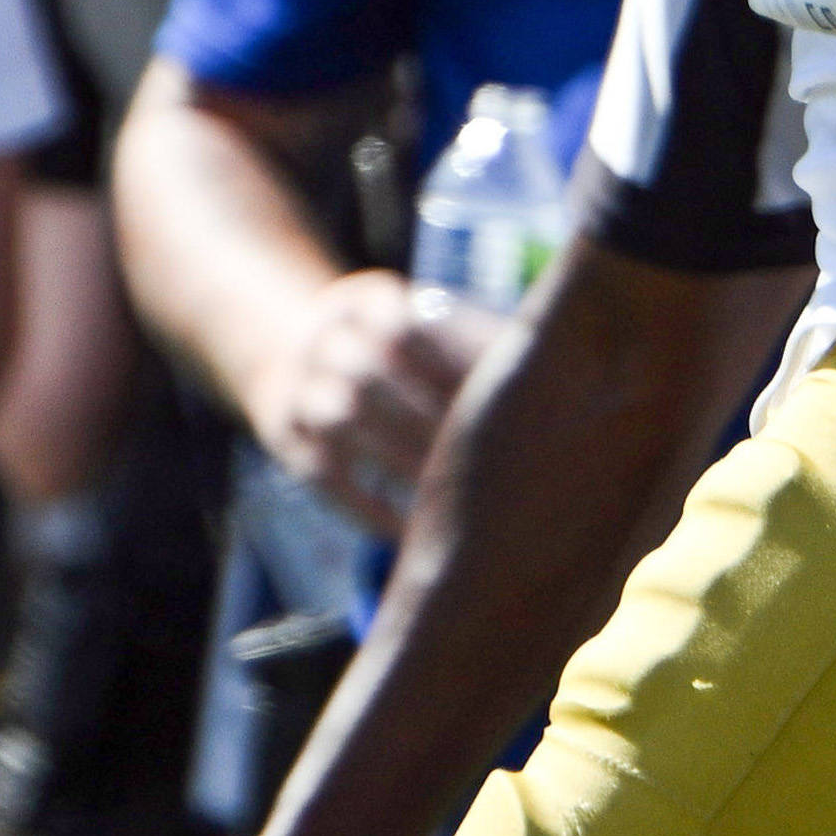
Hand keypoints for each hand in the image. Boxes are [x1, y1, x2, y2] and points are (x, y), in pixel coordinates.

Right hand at [240, 262, 485, 527]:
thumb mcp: (423, 325)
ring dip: (397, 461)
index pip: (401, 327)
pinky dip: (366, 506)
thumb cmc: (405, 357)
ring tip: (450, 497)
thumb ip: (475, 346)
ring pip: (339, 421)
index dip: (445, 365)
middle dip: (427, 419)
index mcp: (364, 303)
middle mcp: (320, 338)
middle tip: (484, 459)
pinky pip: (322, 475)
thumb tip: (550, 386)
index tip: (498, 403)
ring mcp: (296, 387)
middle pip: (368, 374)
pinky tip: (411, 532)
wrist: (303, 360)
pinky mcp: (285, 438)